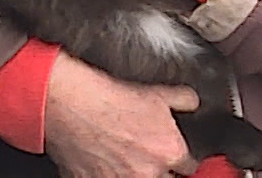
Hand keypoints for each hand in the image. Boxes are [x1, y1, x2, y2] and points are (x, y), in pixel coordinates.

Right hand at [44, 50, 199, 177]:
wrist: (70, 103)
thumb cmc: (107, 98)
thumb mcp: (155, 92)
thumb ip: (182, 100)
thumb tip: (192, 103)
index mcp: (169, 151)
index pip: (190, 167)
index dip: (181, 159)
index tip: (174, 156)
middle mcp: (148, 173)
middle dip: (161, 170)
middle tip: (146, 155)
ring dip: (136, 174)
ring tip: (126, 159)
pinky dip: (109, 176)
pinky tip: (106, 162)